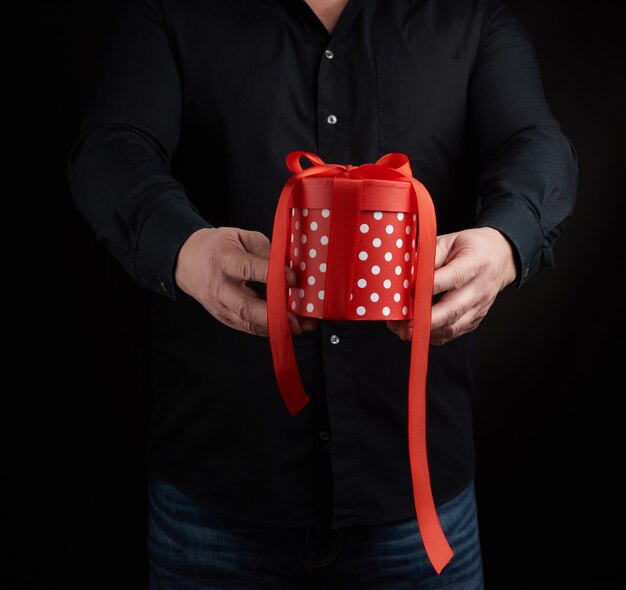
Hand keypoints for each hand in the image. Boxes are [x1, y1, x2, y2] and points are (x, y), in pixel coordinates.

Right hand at [174, 227, 316, 335]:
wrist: (187, 262)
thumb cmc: (217, 247)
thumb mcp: (240, 236)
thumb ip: (265, 249)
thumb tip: (290, 264)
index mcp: (223, 259)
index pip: (248, 269)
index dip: (272, 275)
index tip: (294, 279)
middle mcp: (220, 286)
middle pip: (246, 306)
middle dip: (274, 315)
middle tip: (298, 319)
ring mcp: (220, 306)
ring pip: (248, 322)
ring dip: (276, 327)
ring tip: (300, 326)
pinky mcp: (224, 318)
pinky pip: (248, 327)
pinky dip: (268, 329)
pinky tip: (286, 327)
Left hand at [386, 227, 516, 343]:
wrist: (501, 257)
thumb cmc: (472, 247)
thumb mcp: (450, 241)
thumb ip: (429, 256)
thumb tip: (407, 273)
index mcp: (475, 263)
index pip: (451, 278)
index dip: (426, 288)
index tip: (405, 294)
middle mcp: (480, 288)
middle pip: (452, 309)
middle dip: (424, 320)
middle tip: (401, 323)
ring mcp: (480, 307)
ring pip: (452, 327)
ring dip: (426, 331)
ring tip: (403, 329)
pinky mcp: (476, 319)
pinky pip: (454, 333)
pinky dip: (434, 335)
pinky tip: (418, 331)